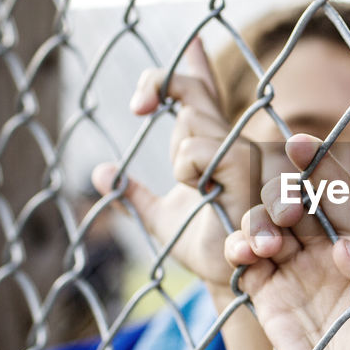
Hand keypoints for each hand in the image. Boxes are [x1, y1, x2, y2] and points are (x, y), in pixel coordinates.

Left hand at [92, 36, 263, 288]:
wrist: (233, 278)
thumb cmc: (209, 249)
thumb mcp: (161, 219)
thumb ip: (135, 194)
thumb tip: (103, 172)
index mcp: (215, 145)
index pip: (201, 91)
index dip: (181, 71)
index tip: (163, 75)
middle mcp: (234, 139)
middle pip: (188, 89)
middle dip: (159, 86)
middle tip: (139, 106)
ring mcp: (243, 149)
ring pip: (188, 121)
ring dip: (178, 155)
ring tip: (199, 189)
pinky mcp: (246, 166)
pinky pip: (196, 150)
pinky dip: (189, 169)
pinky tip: (205, 191)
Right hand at [226, 134, 349, 349]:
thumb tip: (344, 245)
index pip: (342, 194)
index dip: (322, 165)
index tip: (299, 144)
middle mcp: (328, 253)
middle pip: (299, 200)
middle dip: (285, 191)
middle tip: (285, 213)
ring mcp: (294, 272)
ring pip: (267, 223)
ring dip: (259, 221)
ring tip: (264, 244)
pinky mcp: (265, 296)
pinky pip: (245, 260)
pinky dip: (238, 248)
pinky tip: (241, 254)